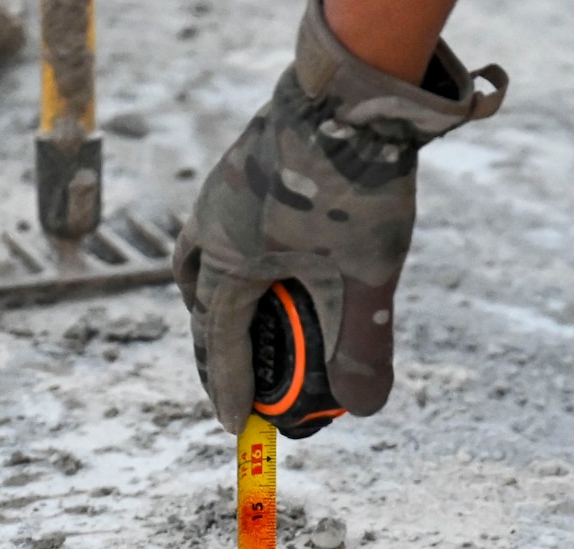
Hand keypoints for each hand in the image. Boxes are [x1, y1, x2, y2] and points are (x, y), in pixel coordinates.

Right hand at [173, 0, 503, 431]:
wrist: (352, 97)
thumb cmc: (356, 184)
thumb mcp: (369, 274)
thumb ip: (364, 342)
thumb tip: (364, 409)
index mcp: (230, 261)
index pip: (222, 342)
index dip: (231, 388)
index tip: (236, 426)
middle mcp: (213, 229)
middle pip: (204, 307)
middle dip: (220, 353)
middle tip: (237, 389)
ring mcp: (224, 196)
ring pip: (206, 266)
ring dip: (221, 305)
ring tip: (248, 334)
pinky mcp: (244, 173)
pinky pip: (226, 233)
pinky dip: (239, 265)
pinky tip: (274, 269)